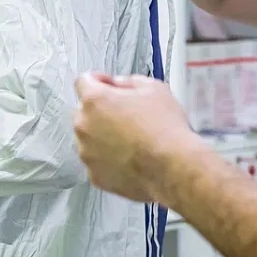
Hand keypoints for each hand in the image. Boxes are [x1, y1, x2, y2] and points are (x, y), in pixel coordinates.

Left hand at [74, 73, 201, 203]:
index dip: (99, 81)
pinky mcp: (95, 175)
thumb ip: (129, 81)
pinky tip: (130, 158)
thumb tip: (121, 85)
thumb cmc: (165, 130)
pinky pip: (97, 162)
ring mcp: (87, 153)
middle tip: (126, 115)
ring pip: (89, 138)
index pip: (83, 81)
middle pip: (85, 111)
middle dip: (101, 110)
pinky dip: (108, 159)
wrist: (173, 167)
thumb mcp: (154, 88)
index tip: (108, 85)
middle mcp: (84, 126)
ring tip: (131, 140)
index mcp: (95, 100)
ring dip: (103, 136)